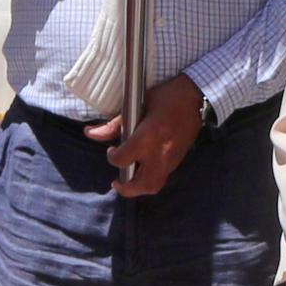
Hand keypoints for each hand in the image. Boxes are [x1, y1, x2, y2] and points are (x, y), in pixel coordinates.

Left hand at [89, 72, 206, 196]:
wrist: (195, 97)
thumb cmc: (165, 97)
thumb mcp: (136, 105)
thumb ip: (113, 125)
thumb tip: (89, 133)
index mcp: (147, 138)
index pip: (123, 160)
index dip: (112, 157)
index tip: (112, 150)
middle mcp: (159, 153)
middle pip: (141, 184)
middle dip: (126, 188)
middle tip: (117, 182)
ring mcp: (171, 159)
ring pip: (154, 186)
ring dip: (139, 187)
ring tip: (130, 179)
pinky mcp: (178, 160)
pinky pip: (163, 178)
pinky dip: (150, 179)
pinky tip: (144, 168)